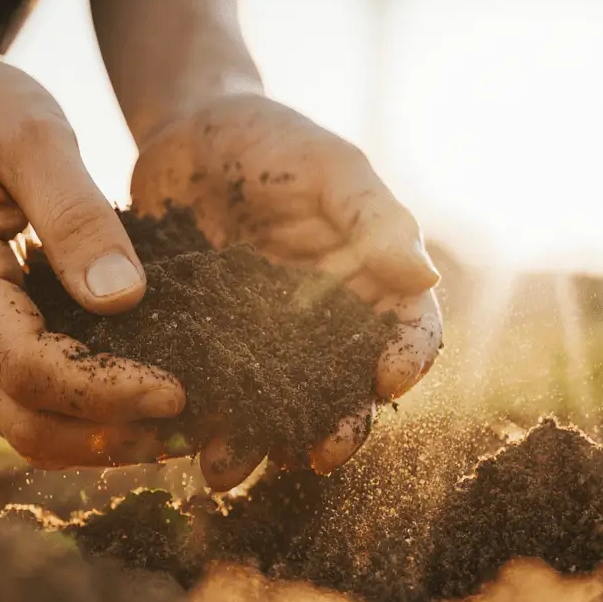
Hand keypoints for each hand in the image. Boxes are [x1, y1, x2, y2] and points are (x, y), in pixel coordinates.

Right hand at [0, 40, 185, 468]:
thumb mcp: (36, 137)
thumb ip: (77, 216)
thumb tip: (123, 299)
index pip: (30, 369)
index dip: (107, 392)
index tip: (181, 392)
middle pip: (24, 423)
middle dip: (111, 435)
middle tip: (195, 428)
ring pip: (20, 424)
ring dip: (99, 437)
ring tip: (177, 426)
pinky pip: (20, 397)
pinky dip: (80, 411)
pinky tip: (137, 395)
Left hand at [132, 94, 442, 489]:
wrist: (186, 133)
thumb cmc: (272, 139)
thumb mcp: (329, 164)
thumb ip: (374, 216)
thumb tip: (424, 277)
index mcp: (374, 280)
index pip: (409, 331)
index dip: (407, 360)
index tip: (388, 381)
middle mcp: (326, 323)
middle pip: (342, 388)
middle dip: (333, 426)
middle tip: (316, 456)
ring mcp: (266, 340)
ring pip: (274, 405)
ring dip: (257, 442)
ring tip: (228, 468)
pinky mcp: (209, 344)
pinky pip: (210, 390)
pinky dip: (198, 420)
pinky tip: (178, 442)